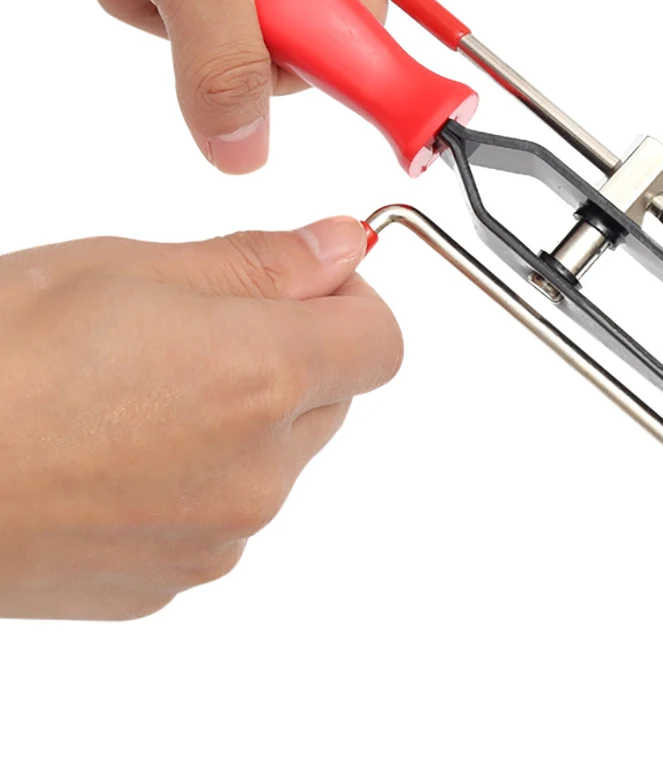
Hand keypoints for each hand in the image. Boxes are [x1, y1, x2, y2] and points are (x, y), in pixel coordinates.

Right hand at [0, 217, 401, 619]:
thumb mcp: (126, 269)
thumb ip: (257, 263)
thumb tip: (341, 247)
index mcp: (261, 378)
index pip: (380, 341)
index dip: (350, 302)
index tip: (307, 283)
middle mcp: (258, 471)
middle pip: (332, 399)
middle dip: (291, 355)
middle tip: (197, 328)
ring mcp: (217, 538)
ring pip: (278, 457)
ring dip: (241, 418)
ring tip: (135, 392)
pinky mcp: (172, 582)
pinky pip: (223, 514)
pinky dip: (197, 475)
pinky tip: (114, 450)